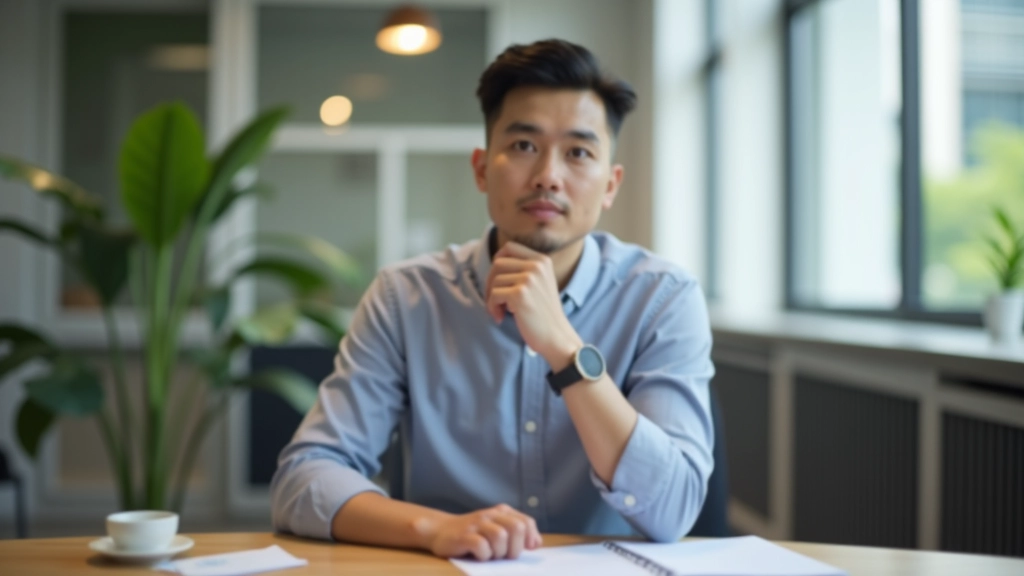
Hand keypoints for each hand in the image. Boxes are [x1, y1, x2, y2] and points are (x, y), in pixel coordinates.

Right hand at [423, 504, 542, 559]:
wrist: (440, 530)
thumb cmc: (473, 534)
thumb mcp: (496, 528)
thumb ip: (516, 533)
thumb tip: (537, 543)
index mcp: (502, 512)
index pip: (526, 523)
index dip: (531, 538)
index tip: (527, 549)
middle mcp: (491, 515)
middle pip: (517, 528)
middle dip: (516, 548)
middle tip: (506, 556)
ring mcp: (477, 524)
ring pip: (501, 537)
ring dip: (499, 553)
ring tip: (491, 555)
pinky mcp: (464, 536)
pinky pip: (482, 547)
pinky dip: (484, 556)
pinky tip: (479, 556)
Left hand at [485, 241, 581, 365]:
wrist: (557, 337)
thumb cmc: (544, 314)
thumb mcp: (539, 283)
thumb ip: (524, 270)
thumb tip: (495, 263)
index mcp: (542, 260)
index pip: (509, 247)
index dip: (497, 260)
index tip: (496, 278)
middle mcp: (536, 266)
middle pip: (498, 263)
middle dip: (491, 282)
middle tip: (495, 300)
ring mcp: (529, 279)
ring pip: (494, 280)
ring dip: (492, 298)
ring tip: (501, 312)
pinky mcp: (520, 294)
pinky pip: (494, 295)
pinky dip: (492, 308)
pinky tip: (501, 318)